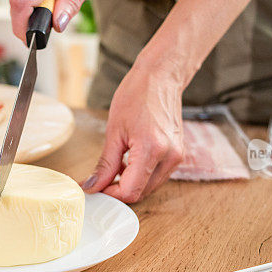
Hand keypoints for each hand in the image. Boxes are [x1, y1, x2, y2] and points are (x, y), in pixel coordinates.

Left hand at [82, 61, 185, 202]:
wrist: (161, 78)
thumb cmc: (137, 95)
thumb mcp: (114, 132)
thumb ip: (105, 164)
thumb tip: (92, 185)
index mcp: (152, 149)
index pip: (130, 191)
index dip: (110, 194)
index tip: (97, 187)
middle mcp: (170, 156)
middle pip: (141, 193)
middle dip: (119, 190)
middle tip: (102, 179)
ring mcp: (177, 156)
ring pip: (150, 187)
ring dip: (131, 184)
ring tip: (116, 168)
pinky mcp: (179, 154)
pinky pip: (158, 176)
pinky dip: (142, 176)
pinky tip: (130, 162)